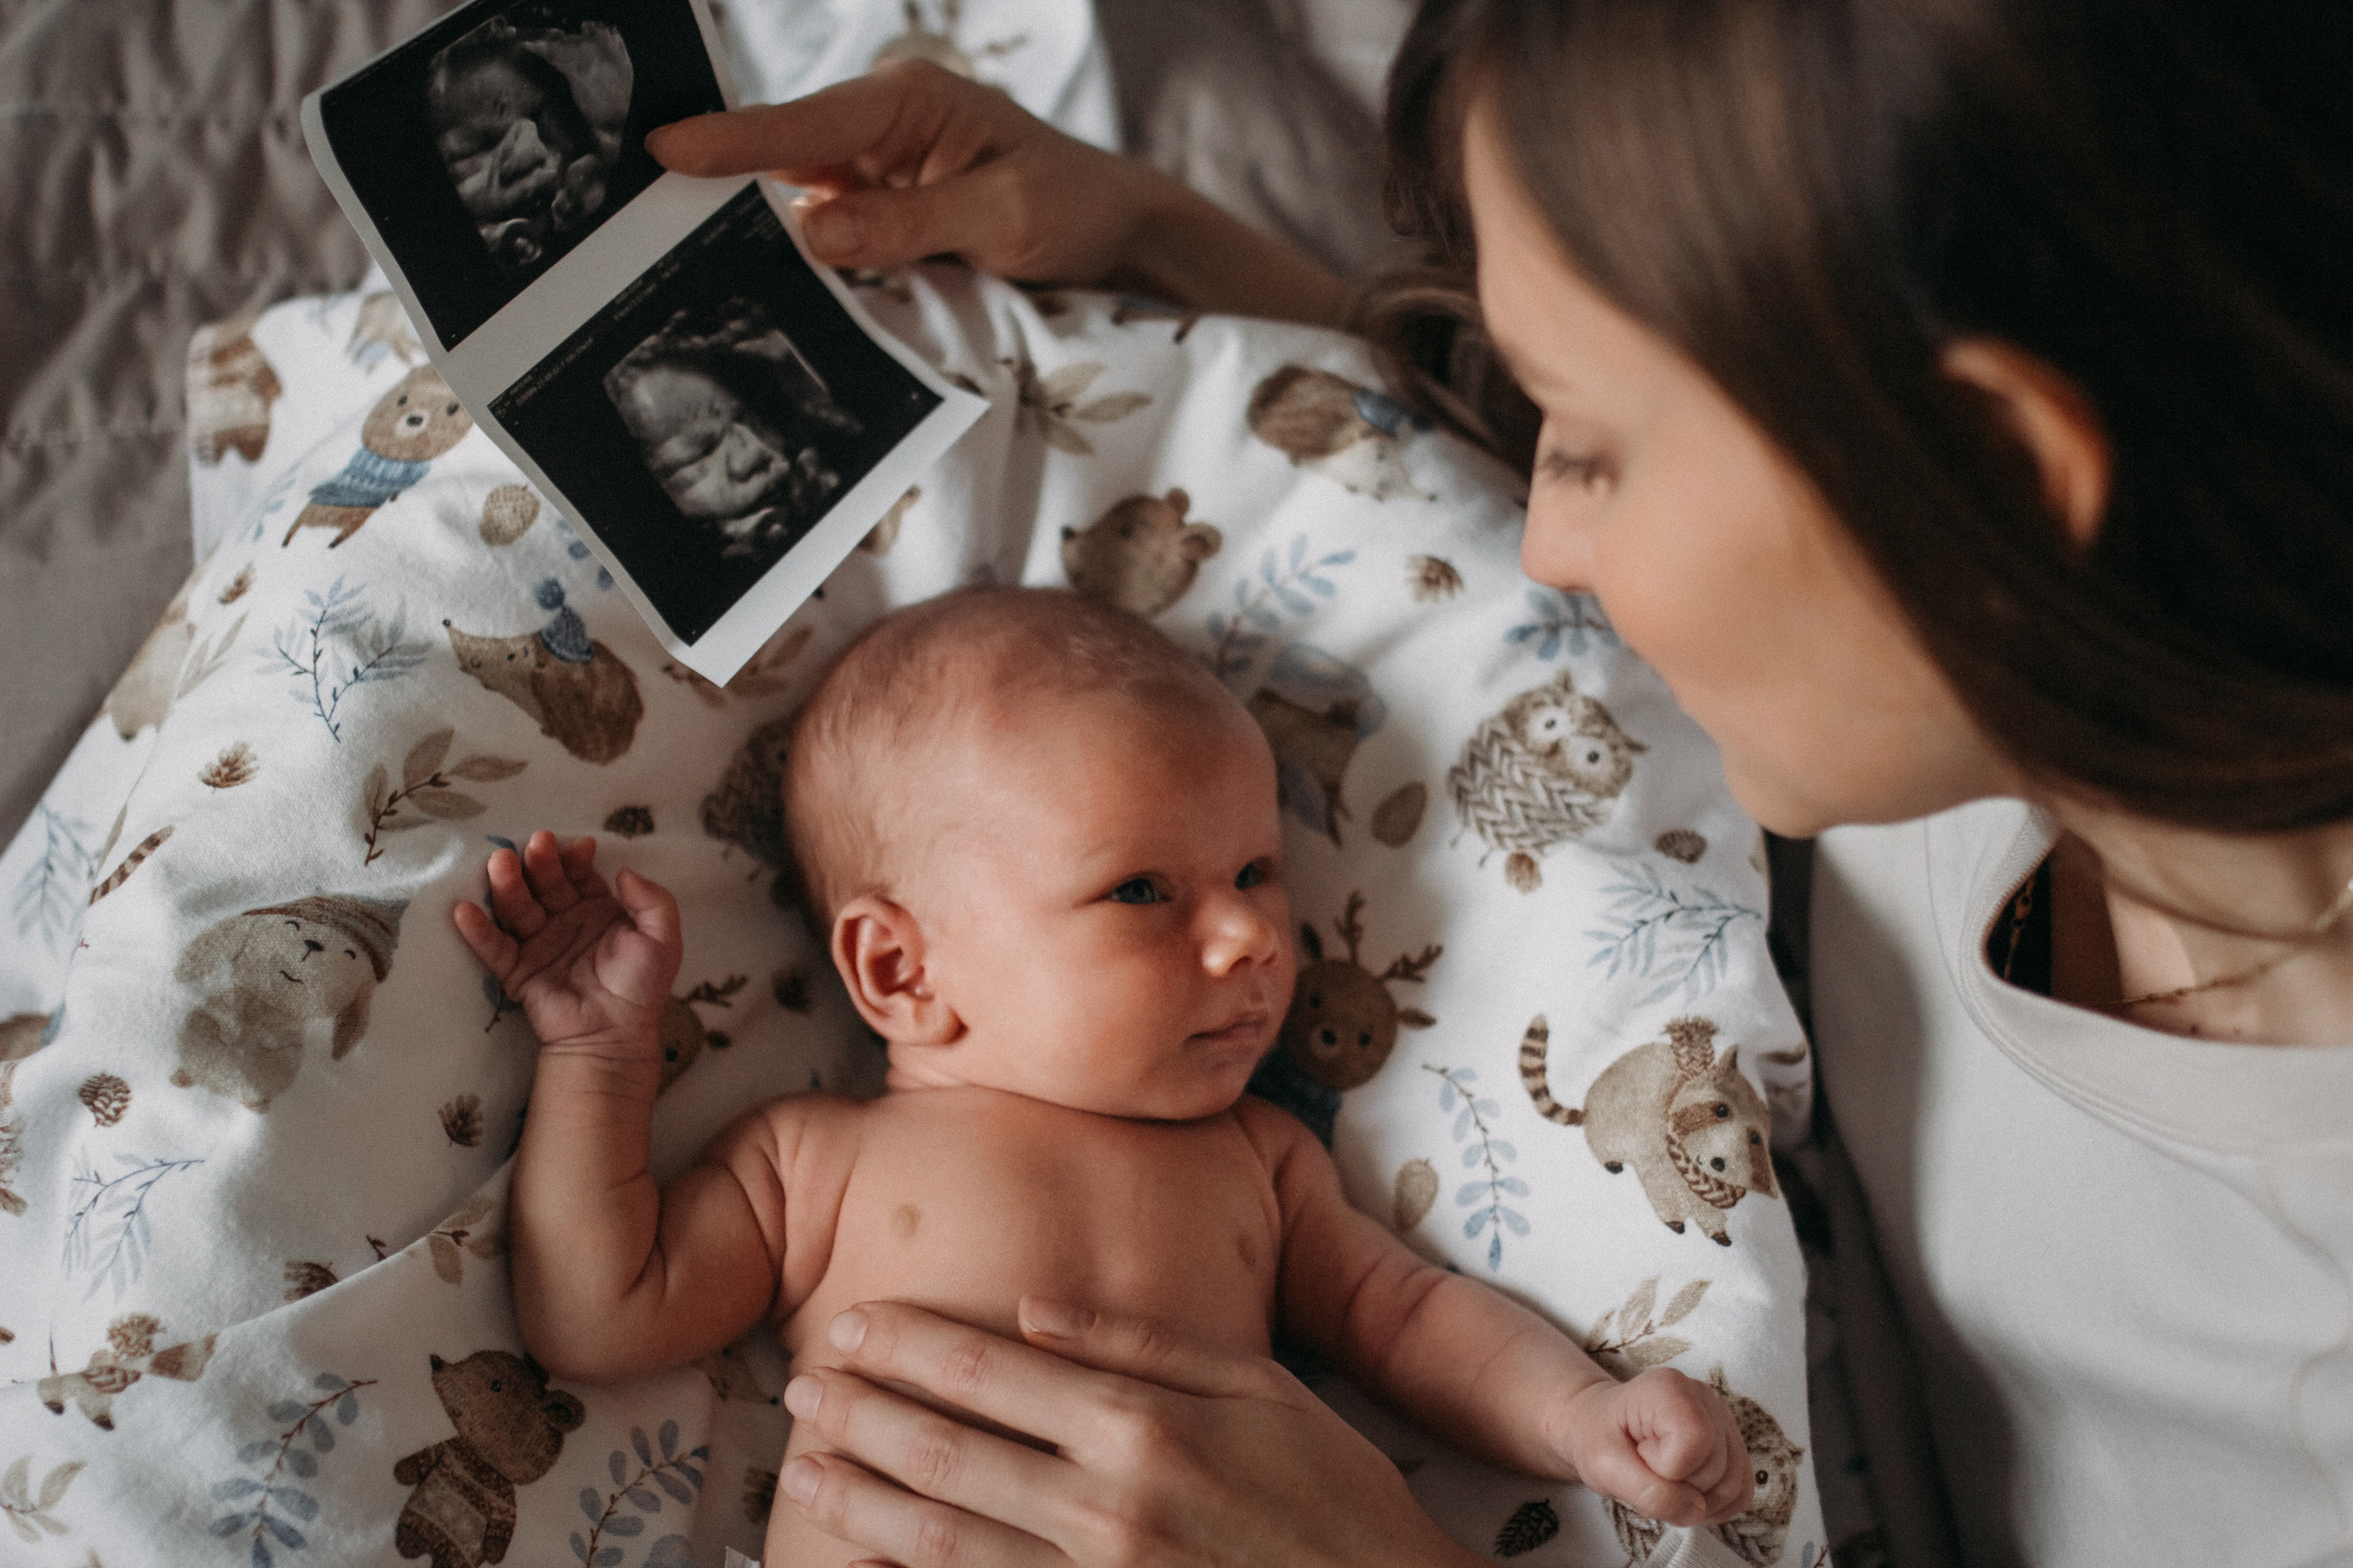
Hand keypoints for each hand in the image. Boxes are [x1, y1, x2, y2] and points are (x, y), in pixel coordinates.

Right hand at [451, 830, 681, 1057]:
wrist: (614, 1033)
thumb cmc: (642, 986)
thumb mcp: (662, 939)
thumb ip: (653, 902)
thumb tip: (624, 871)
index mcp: (597, 909)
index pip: (580, 875)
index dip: (576, 860)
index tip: (579, 847)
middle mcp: (564, 921)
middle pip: (546, 885)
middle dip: (540, 863)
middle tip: (536, 845)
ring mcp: (538, 944)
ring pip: (518, 908)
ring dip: (507, 886)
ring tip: (500, 865)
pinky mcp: (517, 971)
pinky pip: (494, 948)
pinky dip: (478, 930)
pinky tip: (464, 910)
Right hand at [648, 59, 1167, 282]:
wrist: (1116, 233)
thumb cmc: (1074, 208)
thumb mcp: (1005, 219)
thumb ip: (910, 225)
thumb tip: (813, 232)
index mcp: (909, 102)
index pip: (806, 124)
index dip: (734, 140)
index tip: (664, 150)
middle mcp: (880, 128)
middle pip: (779, 156)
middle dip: (715, 181)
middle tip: (631, 218)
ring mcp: (874, 172)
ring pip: (789, 199)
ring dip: (744, 229)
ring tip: (661, 255)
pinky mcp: (876, 214)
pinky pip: (818, 233)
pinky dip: (787, 257)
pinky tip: (739, 282)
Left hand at [774, 1299, 1483, 1567]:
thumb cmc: (1336, 1496)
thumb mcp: (1260, 1386)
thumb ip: (1141, 1342)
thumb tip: (1030, 1307)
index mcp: (1142, 1427)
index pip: (989, 1372)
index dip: (905, 1347)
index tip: (847, 1327)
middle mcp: (1106, 1507)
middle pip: (948, 1452)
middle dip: (861, 1417)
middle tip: (799, 1390)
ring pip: (945, 1542)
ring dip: (864, 1503)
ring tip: (804, 1473)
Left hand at [1555, 1368, 1752, 1526]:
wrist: (1601, 1430)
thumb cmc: (1598, 1440)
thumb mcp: (1604, 1467)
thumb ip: (1648, 1492)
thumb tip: (1697, 1509)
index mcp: (1670, 1388)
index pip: (1695, 1441)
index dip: (1669, 1468)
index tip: (1640, 1457)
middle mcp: (1705, 1397)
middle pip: (1716, 1468)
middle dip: (1680, 1487)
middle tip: (1648, 1472)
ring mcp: (1723, 1420)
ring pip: (1733, 1484)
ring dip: (1698, 1501)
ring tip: (1665, 1484)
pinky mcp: (1732, 1445)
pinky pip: (1743, 1491)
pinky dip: (1716, 1506)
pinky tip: (1687, 1496)